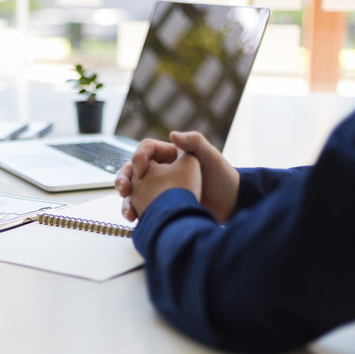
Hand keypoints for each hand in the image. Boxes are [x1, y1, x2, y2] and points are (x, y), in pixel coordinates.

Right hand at [115, 132, 238, 222]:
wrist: (231, 205)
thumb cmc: (223, 178)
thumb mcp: (211, 157)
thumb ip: (195, 142)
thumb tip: (172, 135)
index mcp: (170, 155)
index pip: (146, 150)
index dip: (139, 156)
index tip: (141, 169)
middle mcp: (161, 171)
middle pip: (133, 170)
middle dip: (123, 178)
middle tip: (124, 189)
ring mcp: (158, 190)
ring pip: (133, 191)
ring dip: (126, 200)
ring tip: (129, 211)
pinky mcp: (160, 206)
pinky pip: (141, 207)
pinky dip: (135, 212)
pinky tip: (135, 219)